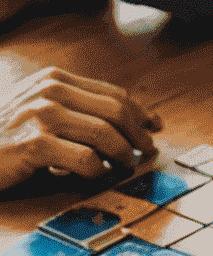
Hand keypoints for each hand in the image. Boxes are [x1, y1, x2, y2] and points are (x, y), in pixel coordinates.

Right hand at [0, 68, 160, 186]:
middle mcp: (49, 91)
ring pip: (107, 135)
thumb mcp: (38, 110)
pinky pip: (86, 160)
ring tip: (123, 166)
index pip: (114, 94)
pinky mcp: (34, 143)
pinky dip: (97, 171)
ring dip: (123, 155)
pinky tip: (94, 176)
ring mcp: (41, 115)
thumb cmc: (4, 134)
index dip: (141, 112)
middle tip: (147, 152)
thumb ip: (76, 109)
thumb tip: (130, 122)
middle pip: (117, 112)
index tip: (155, 126)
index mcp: (54, 79)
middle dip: (139, 135)